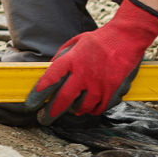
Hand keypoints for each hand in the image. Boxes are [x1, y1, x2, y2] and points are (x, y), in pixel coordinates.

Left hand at [24, 0, 157, 123]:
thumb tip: (50, 70)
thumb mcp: (75, 42)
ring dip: (73, 110)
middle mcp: (83, 74)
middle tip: (44, 119)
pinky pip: (99, 108)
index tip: (31, 104)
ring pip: (81, 107)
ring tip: (70, 109)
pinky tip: (88, 107)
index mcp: (71, 60)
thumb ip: (62, 56)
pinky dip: (92, 110)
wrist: (126, 37)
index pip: (49, 80)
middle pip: (63, 100)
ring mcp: (98, 84)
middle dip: (50, 112)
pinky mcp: (112, 90)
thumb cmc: (99, 39)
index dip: (38, 94)